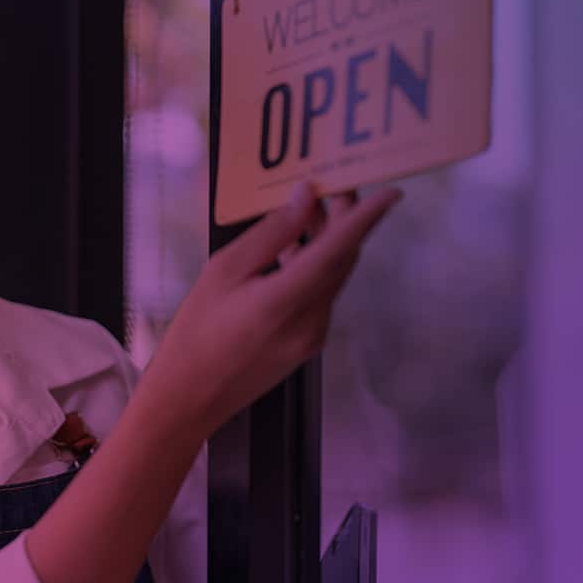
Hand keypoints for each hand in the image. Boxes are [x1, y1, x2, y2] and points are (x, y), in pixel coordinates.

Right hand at [136, 181, 401, 434]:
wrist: (190, 398)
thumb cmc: (196, 331)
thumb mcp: (223, 272)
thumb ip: (269, 234)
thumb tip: (304, 198)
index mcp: (286, 300)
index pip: (339, 250)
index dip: (367, 218)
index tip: (391, 191)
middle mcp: (312, 320)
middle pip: (342, 261)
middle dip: (344, 221)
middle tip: (331, 183)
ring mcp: (313, 336)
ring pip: (333, 278)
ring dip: (328, 243)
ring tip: (305, 209)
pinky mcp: (307, 345)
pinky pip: (321, 296)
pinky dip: (315, 267)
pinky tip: (291, 250)